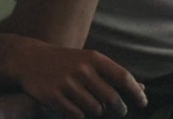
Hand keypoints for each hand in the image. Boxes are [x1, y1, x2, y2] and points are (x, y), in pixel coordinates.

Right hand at [14, 39, 146, 117]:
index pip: (123, 78)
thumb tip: (143, 88)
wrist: (29, 59)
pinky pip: (78, 115)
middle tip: (118, 110)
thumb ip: (113, 74)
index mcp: (93, 58)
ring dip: (96, 110)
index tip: (143, 103)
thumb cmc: (65, 61)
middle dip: (118, 108)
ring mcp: (67, 84)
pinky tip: (73, 106)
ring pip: (96, 109)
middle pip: (112, 99)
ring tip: (88, 103)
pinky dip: (79, 114)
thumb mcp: (89, 61)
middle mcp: (82, 70)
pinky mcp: (54, 96)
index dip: (136, 93)